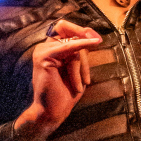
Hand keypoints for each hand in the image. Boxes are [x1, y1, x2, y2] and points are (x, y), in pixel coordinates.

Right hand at [14, 19, 101, 140]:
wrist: (53, 112)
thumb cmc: (66, 93)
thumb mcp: (78, 69)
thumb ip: (81, 52)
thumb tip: (92, 34)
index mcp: (51, 49)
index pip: (65, 28)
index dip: (79, 29)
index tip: (97, 38)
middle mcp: (45, 47)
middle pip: (71, 35)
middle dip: (85, 41)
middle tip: (98, 41)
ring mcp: (42, 51)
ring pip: (72, 44)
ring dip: (81, 65)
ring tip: (81, 84)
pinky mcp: (43, 57)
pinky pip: (68, 47)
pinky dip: (81, 45)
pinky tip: (93, 42)